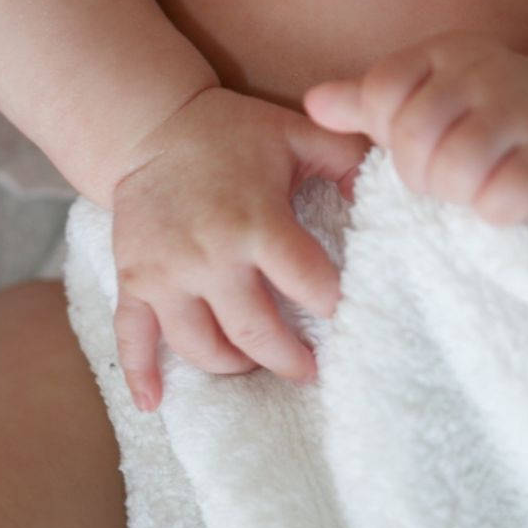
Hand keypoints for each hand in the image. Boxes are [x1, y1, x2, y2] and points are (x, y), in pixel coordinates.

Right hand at [110, 86, 369, 410]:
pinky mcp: (135, 280)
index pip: (308, 284)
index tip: (349, 318)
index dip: (333, 306)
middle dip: (288, 359)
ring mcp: (168, 273)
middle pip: (256, 333)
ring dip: (233, 366)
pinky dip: (140, 374)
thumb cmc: (234, 133)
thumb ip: (348, 158)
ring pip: (202, 346)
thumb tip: (395, 185)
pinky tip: (154, 401)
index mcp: (258, 221)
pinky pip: (132, 337)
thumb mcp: (298, 133)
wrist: (154, 125)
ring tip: (256, 364)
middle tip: (309, 369)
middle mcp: (212, 256)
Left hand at [303, 32, 527, 224]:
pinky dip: (492, 212)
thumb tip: (312, 103)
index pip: (383, 90)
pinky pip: (502, 198)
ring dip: (452, 194)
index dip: (386, 129)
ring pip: (455, 167)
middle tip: (439, 178)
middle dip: (417, 171)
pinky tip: (499, 203)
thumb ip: (367, 101)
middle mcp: (483, 72)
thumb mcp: (423, 94)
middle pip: (414, 134)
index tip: (410, 143)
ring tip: (466, 191)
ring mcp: (522, 113)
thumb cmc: (475, 112)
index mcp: (443, 52)